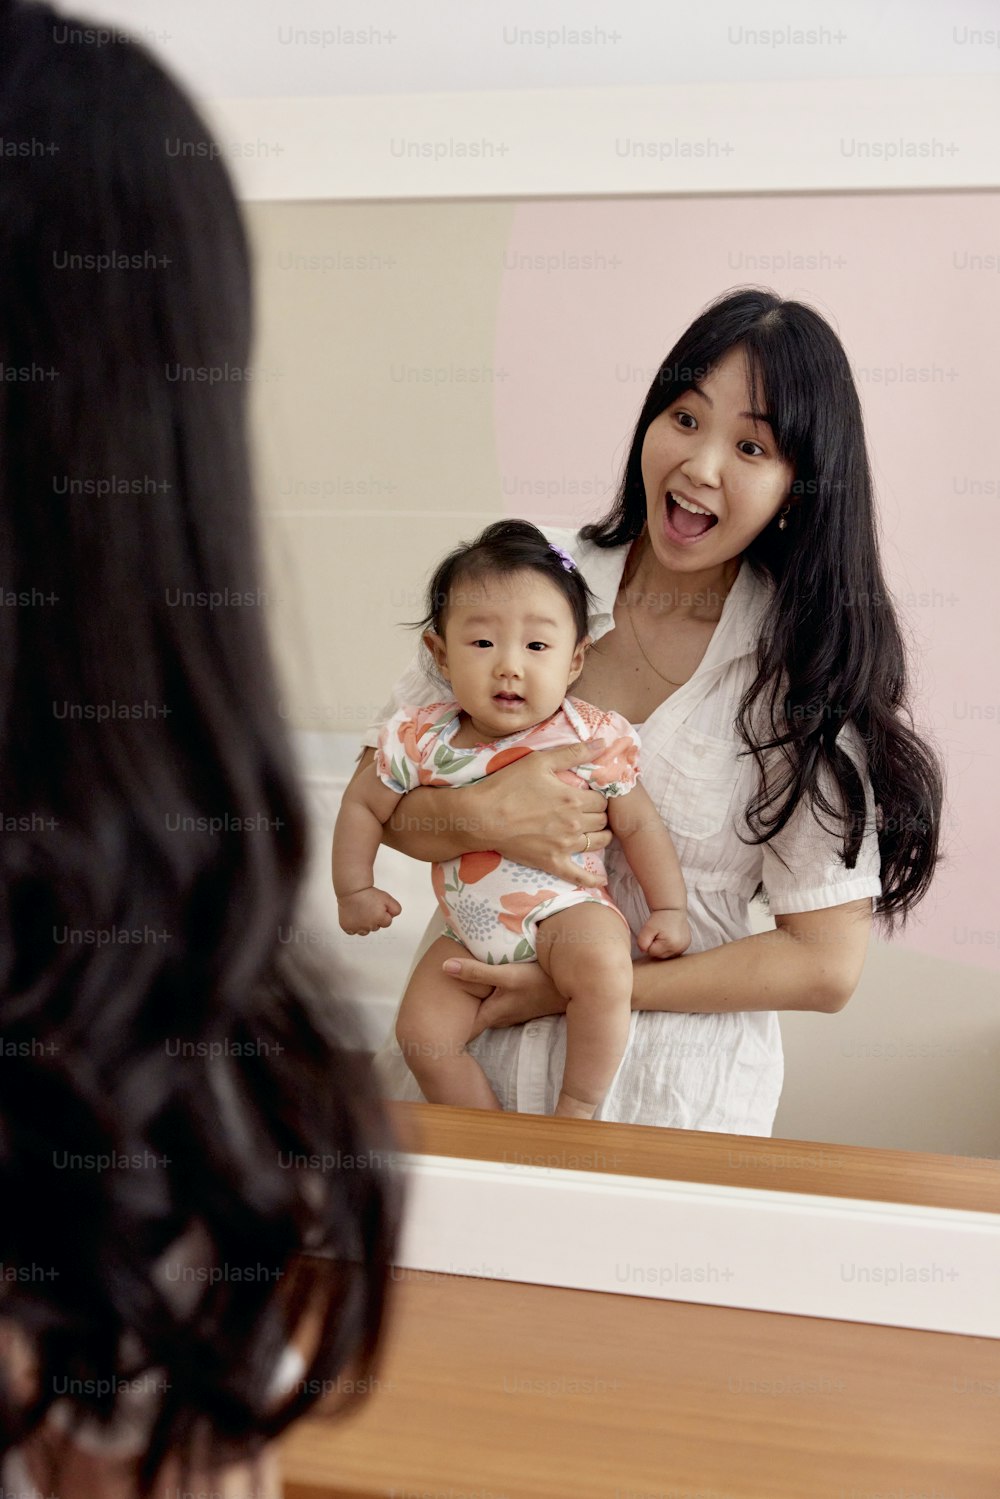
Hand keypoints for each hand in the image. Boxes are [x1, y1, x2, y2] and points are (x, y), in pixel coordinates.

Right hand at [337, 886, 401, 934]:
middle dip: (374, 920)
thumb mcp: (388, 898)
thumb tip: (393, 917)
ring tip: (362, 913)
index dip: (384, 915)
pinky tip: (354, 917)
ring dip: (364, 925)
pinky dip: (353, 926)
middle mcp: (368, 925)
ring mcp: (357, 927)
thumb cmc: (368, 893)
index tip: (378, 908)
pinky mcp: (347, 927)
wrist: (352, 890)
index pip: (387, 923)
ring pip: (364, 931)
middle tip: (369, 908)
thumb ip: (396, 909)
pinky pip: (352, 931)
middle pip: (376, 927)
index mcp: (379, 918)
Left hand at [436, 954, 568, 1039]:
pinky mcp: (524, 1004)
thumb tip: (444, 967)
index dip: (447, 1026)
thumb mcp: (507, 975)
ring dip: (476, 1003)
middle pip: (475, 1017)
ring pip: (488, 1009)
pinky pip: (501, 1004)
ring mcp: (514, 1012)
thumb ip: (475, 973)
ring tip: (457, 993)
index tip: (428, 1023)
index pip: (464, 1026)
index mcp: (493, 1014)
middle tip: (437, 1002)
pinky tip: (489, 987)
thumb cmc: (540, 982)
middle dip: (459, 1012)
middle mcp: (502, 1018)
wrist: (577, 987)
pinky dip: (491, 997)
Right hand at [469, 738, 612, 886]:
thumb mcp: (539, 761)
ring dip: (600, 836)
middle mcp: (573, 823)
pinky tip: (599, 881)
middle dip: (600, 813)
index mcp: (573, 798)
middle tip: (589, 810)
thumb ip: (574, 752)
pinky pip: (578, 876)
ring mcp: (564, 846)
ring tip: (593, 830)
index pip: (602, 799)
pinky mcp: (551, 863)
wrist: (480, 817)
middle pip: (602, 820)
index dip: (598, 795)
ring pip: (598, 843)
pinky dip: (591, 879)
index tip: (591, 793)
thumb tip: (604, 743)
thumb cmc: (507, 786)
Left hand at [636, 908, 690, 959]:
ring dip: (662, 947)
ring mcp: (684, 947)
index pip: (652, 952)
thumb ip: (642, 942)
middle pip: (660, 955)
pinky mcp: (686, 945)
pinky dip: (669, 946)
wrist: (673, 909)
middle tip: (658, 933)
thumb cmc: (659, 918)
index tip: (653, 933)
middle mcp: (679, 948)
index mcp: (670, 945)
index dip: (649, 942)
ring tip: (664, 935)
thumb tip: (644, 951)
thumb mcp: (647, 928)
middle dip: (656, 946)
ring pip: (666, 954)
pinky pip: (673, 951)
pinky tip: (670, 937)